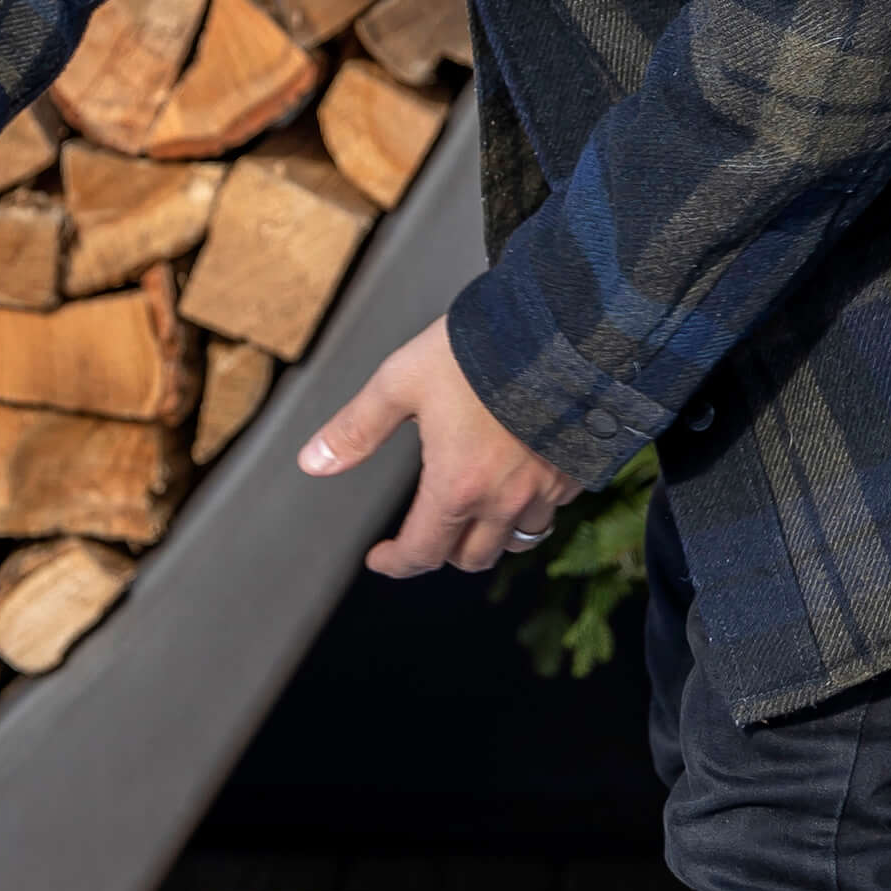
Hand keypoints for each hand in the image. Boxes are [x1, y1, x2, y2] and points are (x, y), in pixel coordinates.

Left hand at [301, 315, 577, 575]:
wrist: (562, 327)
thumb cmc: (479, 351)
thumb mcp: (401, 382)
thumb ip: (357, 428)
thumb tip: (313, 463)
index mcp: (458, 485)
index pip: (423, 552)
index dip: (396, 563)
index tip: (381, 558)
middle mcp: (506, 498)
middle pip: (473, 557)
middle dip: (443, 552)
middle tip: (423, 533)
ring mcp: (548, 488)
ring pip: (519, 539)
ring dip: (491, 535)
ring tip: (473, 514)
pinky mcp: (577, 470)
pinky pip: (554, 508)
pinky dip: (531, 506)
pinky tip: (517, 481)